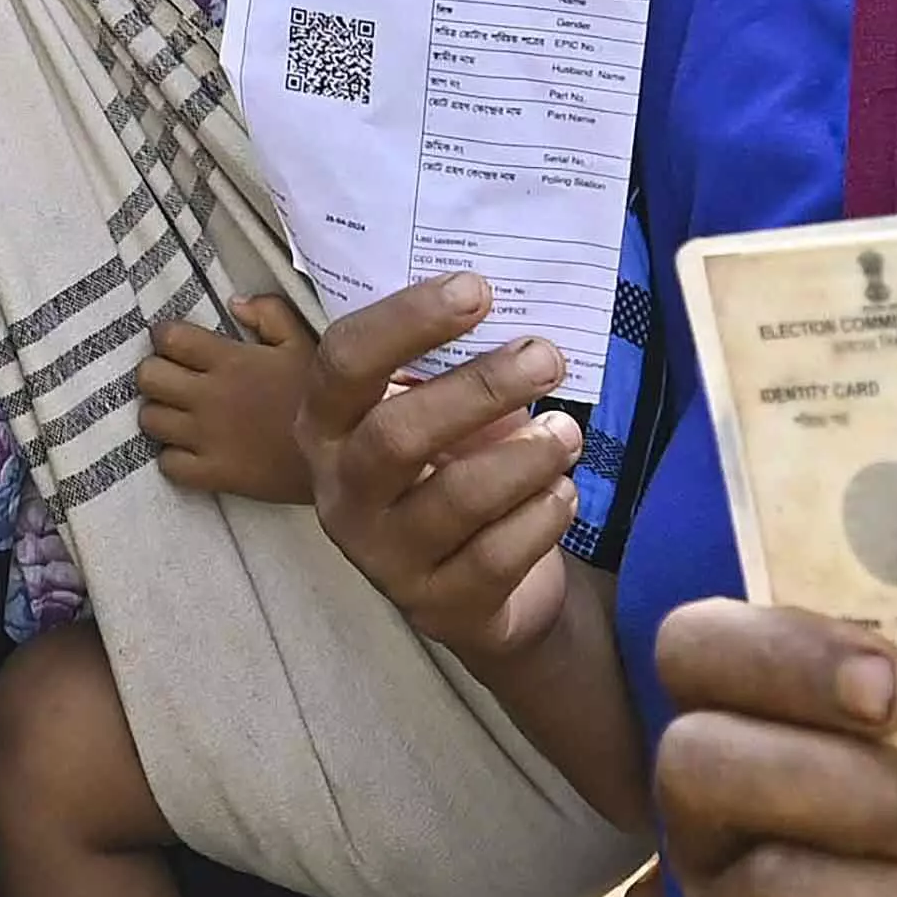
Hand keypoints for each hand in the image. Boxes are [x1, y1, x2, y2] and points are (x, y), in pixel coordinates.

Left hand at [142, 295, 318, 502]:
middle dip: (157, 373)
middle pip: (148, 377)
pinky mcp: (214, 474)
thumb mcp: (306, 342)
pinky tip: (191, 450)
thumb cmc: (325, 395)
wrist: (346, 456)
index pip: (168, 338)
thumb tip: (234, 303)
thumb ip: (270, 314)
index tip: (179, 345)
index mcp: (230, 360)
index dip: (167, 337)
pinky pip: (168, 464)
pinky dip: (173, 456)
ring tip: (181, 414)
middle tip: (177, 379)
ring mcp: (208, 437)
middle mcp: (210, 396)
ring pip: (150, 419)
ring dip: (160, 413)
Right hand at [300, 275, 583, 667]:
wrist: (472, 589)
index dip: (407, 321)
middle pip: (397, 433)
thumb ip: (455, 367)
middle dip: (480, 388)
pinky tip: (563, 493)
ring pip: (455, 499)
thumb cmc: (451, 469)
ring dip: (525, 456)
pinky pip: (495, 558)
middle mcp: (341, 493)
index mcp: (327, 428)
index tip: (478, 289)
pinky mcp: (436, 606)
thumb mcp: (438, 413)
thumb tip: (521, 310)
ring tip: (568, 432)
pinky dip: (540, 517)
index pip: (346, 363)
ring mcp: (383, 557)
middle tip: (547, 357)